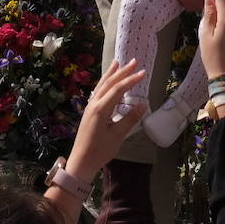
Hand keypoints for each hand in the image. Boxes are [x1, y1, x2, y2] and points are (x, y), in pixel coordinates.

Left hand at [65, 60, 145, 178]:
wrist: (81, 162)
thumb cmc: (100, 151)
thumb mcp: (118, 136)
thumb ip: (130, 119)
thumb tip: (143, 104)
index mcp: (101, 109)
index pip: (118, 89)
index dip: (131, 80)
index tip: (143, 72)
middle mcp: (94, 104)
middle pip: (109, 83)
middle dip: (122, 72)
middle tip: (134, 61)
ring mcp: (90, 107)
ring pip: (102, 86)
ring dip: (111, 74)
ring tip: (118, 63)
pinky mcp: (89, 111)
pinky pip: (98, 92)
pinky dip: (105, 83)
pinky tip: (108, 82)